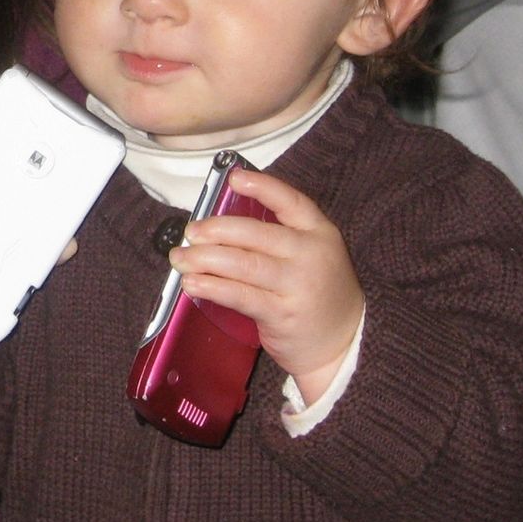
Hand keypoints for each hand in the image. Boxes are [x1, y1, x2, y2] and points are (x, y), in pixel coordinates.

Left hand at [171, 168, 362, 404]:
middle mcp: (310, 255)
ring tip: (179, 258)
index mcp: (319, 233)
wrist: (343, 344)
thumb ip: (278, 238)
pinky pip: (239, 295)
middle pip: (256, 233)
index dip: (262, 186)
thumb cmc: (317, 293)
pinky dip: (211, 287)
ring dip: (204, 259)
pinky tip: (192, 282)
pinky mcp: (281, 314)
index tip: (234, 177)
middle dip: (216, 230)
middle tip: (190, 232)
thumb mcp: (312, 255)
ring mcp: (296, 285)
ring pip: (242, 264)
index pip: (291, 201)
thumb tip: (219, 226)